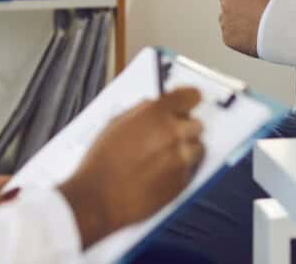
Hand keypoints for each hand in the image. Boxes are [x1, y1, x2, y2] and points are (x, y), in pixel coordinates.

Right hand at [58, 87, 204, 248]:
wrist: (98, 198)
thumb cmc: (101, 164)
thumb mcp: (116, 124)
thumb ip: (142, 111)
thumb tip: (155, 105)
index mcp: (156, 115)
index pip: (191, 96)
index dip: (189, 98)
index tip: (187, 102)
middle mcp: (173, 134)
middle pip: (197, 123)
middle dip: (185, 128)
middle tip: (169, 135)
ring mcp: (180, 159)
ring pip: (198, 147)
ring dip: (186, 149)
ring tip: (163, 157)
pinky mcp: (182, 181)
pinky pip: (191, 169)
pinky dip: (181, 169)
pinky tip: (160, 173)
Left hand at [219, 0, 285, 57]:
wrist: (290, 33)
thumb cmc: (286, 5)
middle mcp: (227, 2)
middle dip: (237, 0)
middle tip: (255, 7)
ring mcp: (226, 21)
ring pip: (226, 17)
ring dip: (235, 17)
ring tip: (255, 22)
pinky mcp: (229, 39)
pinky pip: (229, 34)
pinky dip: (238, 34)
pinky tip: (253, 34)